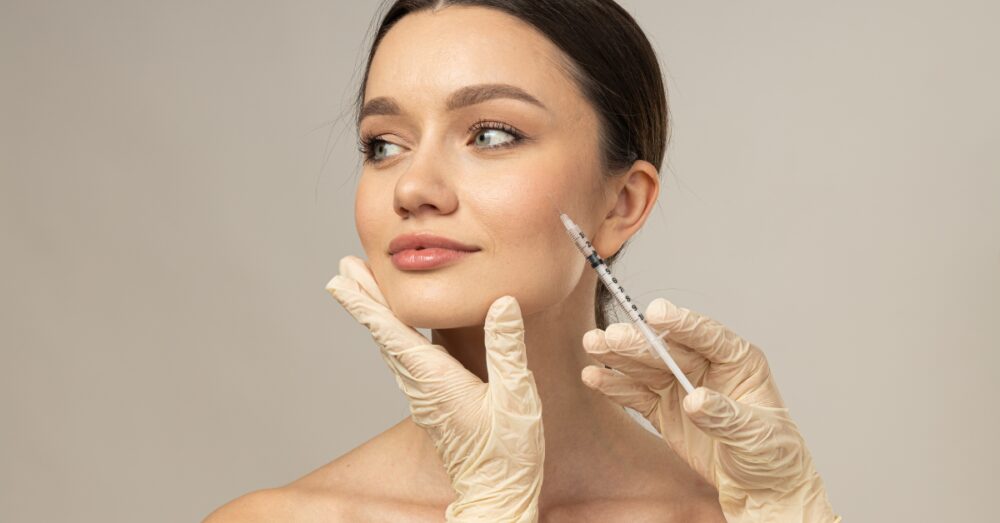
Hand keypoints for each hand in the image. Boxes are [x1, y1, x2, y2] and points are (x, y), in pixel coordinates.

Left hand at [325, 255, 543, 522]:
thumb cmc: (507, 452)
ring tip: (364, 287)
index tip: (340, 281)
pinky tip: (399, 329)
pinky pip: (406, 361)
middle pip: (385, 335)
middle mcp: (421, 386)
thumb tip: (502, 303)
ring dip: (376, 315)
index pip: (392, 333)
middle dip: (364, 299)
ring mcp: (424, 396)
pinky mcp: (433, 403)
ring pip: (392, 347)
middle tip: (343, 269)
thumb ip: (506, 348)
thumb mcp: (516, 395)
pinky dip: (394, 335)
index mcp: (436, 380)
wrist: (497, 493)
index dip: (366, 304)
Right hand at [580, 298, 839, 522]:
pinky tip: (594, 376)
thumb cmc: (772, 456)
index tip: (655, 312)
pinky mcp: (665, 410)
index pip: (707, 336)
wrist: (760, 489)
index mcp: (738, 362)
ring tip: (592, 345)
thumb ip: (725, 416)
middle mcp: (708, 368)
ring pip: (647, 367)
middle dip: (638, 342)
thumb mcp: (756, 436)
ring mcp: (683, 387)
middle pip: (668, 350)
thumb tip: (695, 399)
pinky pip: (637, 395)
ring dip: (619, 357)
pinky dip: (615, 386)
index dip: (681, 323)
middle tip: (611, 336)